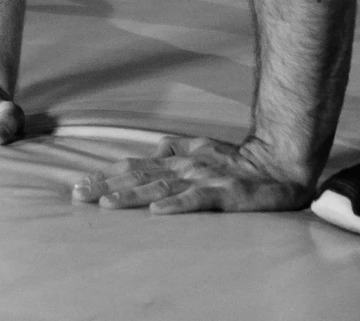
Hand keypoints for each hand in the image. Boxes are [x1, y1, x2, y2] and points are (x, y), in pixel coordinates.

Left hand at [70, 135, 313, 213]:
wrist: (281, 164)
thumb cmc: (241, 162)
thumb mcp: (204, 149)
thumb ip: (178, 147)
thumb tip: (155, 149)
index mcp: (178, 159)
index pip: (134, 167)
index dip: (105, 176)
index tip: (78, 186)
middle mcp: (186, 167)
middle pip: (139, 176)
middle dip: (106, 186)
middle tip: (78, 195)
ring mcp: (204, 179)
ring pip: (161, 187)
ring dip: (132, 195)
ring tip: (107, 204)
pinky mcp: (225, 194)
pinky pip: (197, 201)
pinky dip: (176, 205)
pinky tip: (157, 212)